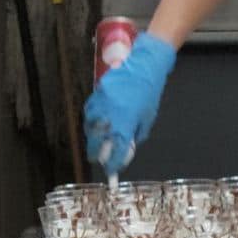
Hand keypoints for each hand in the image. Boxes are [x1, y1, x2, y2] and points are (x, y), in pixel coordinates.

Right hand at [84, 34, 176, 175]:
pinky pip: (89, 111)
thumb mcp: (146, 119)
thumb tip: (125, 146)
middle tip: (96, 159)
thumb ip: (134, 135)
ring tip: (94, 140)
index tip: (111, 171)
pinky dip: (90, 119)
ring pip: (89, 127)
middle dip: (95, 154)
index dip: (112, 164)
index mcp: (125, 125)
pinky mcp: (97, 93)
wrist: (144, 66)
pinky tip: (94, 122)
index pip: (115, 152)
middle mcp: (110, 117)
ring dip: (91, 136)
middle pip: (96, 143)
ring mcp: (101, 104)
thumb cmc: (149, 94)